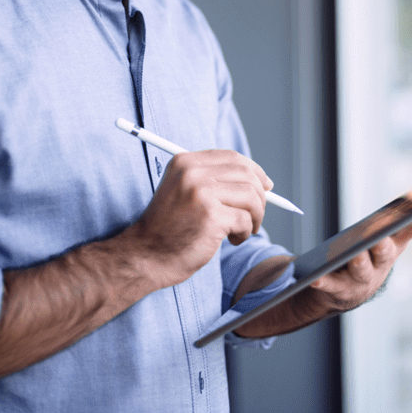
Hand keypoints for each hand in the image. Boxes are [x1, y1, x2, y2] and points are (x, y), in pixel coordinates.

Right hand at [126, 149, 272, 287]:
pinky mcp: (211, 216)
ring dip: (255, 216)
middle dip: (259, 196)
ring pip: (251, 196)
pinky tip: (231, 240)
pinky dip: (245, 232)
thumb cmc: (169, 228)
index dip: (254, 170)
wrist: (146, 255)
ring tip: (242, 230)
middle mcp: (192, 172)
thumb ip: (212, 180)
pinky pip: (245, 219)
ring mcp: (201, 192)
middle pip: (246, 174)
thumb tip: (260, 180)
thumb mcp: (183, 190)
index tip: (266, 186)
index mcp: (185, 162)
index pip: (232, 157)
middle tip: (254, 215)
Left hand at [309, 205, 411, 312]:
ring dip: (359, 261)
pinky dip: (322, 280)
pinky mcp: (338, 288)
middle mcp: (380, 265)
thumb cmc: (368, 255)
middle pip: (384, 253)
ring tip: (355, 253)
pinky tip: (314, 277)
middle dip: (384, 245)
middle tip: (382, 236)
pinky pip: (329, 283)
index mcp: (393, 246)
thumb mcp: (386, 237)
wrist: (347, 292)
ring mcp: (360, 279)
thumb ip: (402, 218)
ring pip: (360, 269)